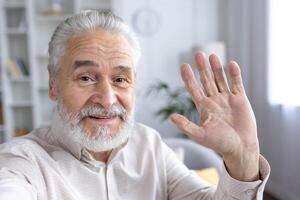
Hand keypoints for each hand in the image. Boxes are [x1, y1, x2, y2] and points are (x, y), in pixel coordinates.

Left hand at [170, 52, 259, 180]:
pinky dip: (234, 75)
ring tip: (212, 55)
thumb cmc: (219, 144)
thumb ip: (186, 126)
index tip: (183, 66)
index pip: (194, 89)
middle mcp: (214, 100)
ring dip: (216, 68)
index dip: (188, 78)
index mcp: (204, 107)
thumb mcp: (200, 135)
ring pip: (220, 79)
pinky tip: (231, 64)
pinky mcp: (240, 99)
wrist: (240, 148)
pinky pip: (237, 84)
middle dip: (202, 68)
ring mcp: (227, 98)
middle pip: (206, 80)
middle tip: (198, 54)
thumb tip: (171, 118)